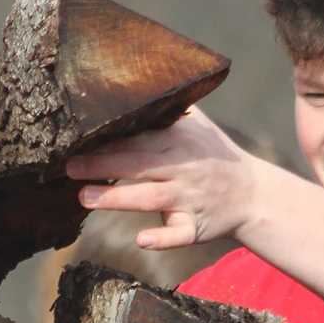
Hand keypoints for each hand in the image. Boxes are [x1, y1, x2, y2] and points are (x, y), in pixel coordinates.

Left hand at [65, 107, 268, 251]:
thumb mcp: (199, 126)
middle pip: (139, 165)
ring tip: (84, 197)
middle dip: (102, 165)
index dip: (108, 139)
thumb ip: (168, 109)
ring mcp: (191, 199)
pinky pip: (179, 235)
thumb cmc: (215, 157)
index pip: (140, 137)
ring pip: (151, 198)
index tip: (77, 139)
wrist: (254, 195)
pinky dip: (162, 238)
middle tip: (68, 167)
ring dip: (117, 198)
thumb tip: (132, 82)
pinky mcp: (197, 228)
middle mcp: (185, 168)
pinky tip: (141, 240)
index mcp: (181, 141)